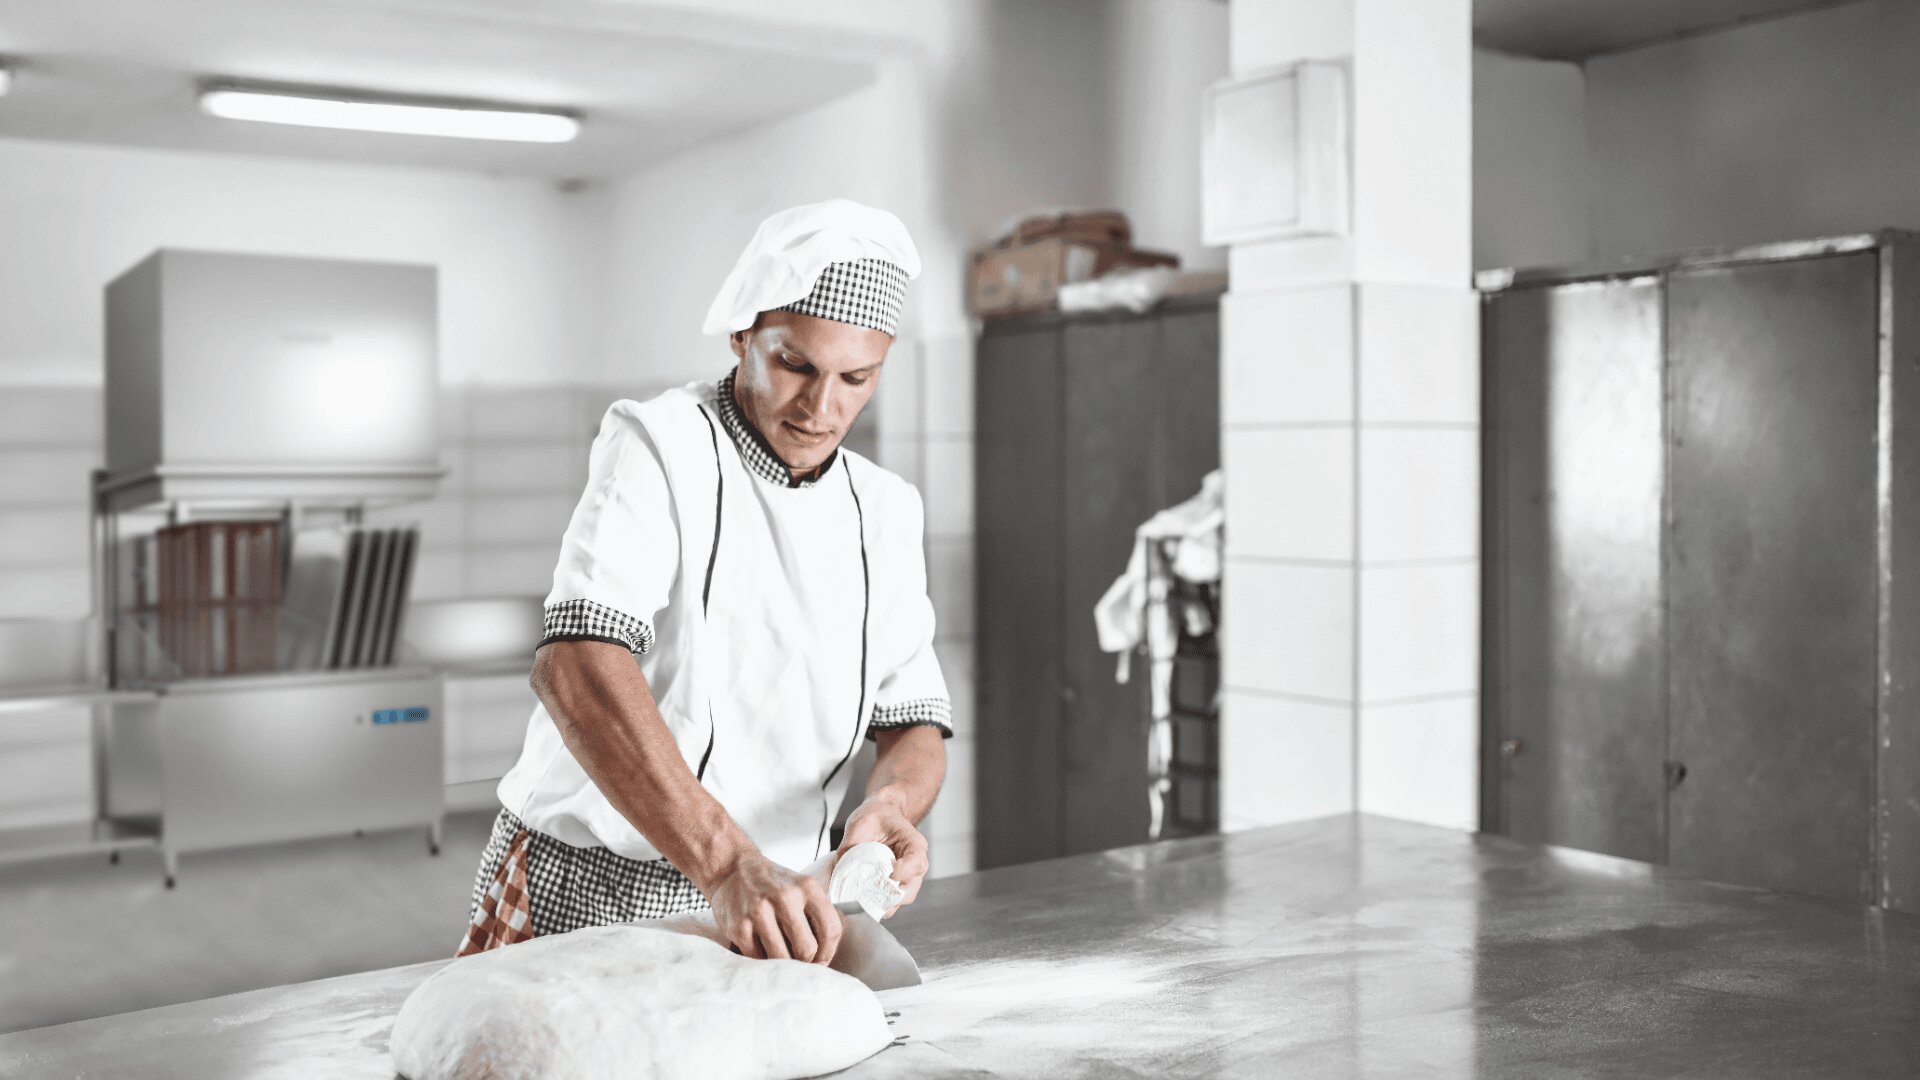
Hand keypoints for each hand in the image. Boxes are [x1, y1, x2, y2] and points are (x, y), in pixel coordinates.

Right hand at [706, 851, 842, 963]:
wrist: (732, 870)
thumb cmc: (774, 885)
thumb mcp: (802, 888)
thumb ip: (819, 914)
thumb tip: (827, 954)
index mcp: (806, 886)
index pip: (831, 929)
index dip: (829, 951)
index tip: (822, 958)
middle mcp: (784, 897)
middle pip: (807, 949)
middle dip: (806, 961)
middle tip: (801, 961)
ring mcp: (759, 912)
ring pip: (782, 959)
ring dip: (784, 964)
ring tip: (782, 954)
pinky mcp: (738, 927)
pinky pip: (758, 959)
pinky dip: (762, 960)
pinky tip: (762, 947)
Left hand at [837, 794, 929, 917]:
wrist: (881, 816)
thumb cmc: (875, 816)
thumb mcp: (861, 824)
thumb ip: (850, 846)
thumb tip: (836, 870)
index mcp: (914, 844)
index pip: (917, 863)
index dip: (902, 871)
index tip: (885, 870)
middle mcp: (915, 864)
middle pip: (911, 890)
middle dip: (889, 897)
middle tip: (868, 895)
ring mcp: (907, 877)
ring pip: (901, 900)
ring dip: (882, 904)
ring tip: (861, 902)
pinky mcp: (895, 884)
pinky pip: (891, 901)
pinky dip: (877, 904)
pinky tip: (861, 901)